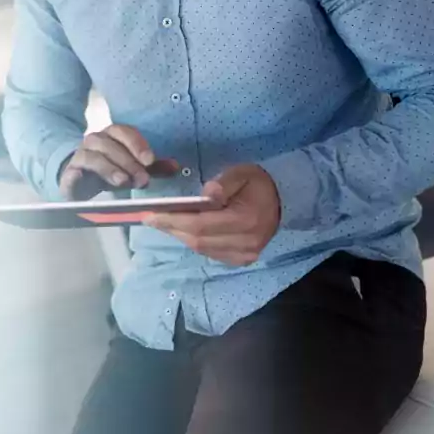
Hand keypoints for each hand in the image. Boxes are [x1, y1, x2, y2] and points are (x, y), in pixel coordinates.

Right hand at [59, 124, 179, 200]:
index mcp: (111, 135)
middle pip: (110, 144)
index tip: (150, 161)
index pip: (124, 132)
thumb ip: (152, 167)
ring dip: (110, 168)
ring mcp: (80, 155)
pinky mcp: (69, 172)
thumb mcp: (132, 168)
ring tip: (123, 182)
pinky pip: (74, 170)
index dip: (137, 145)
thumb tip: (176, 167)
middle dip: (128, 162)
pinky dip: (80, 174)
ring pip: (93, 155)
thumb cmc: (108, 169)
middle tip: (142, 179)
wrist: (77, 178)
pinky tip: (91, 182)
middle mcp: (95, 140)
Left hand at [144, 164, 280, 265]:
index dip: (174, 221)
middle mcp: (245, 244)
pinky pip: (210, 253)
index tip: (151, 215)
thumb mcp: (242, 173)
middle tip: (150, 219)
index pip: (201, 225)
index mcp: (246, 220)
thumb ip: (223, 183)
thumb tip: (205, 196)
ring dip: (180, 236)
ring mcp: (244, 255)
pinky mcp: (241, 260)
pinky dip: (193, 241)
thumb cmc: (258, 184)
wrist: (283, 201)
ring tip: (162, 223)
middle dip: (171, 229)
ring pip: (202, 249)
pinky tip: (182, 230)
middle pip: (198, 240)